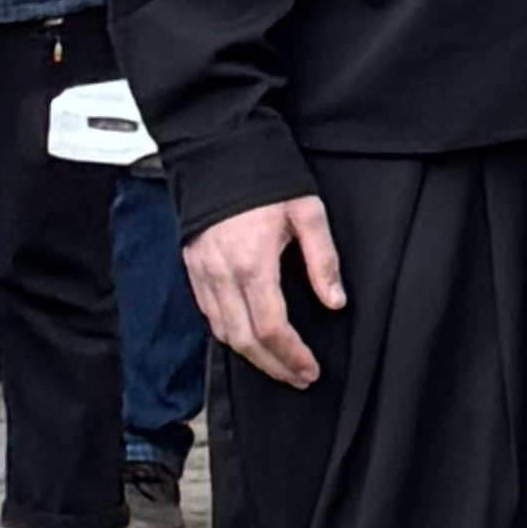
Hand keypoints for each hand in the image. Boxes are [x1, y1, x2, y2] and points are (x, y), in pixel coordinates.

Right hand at [187, 194, 344, 384]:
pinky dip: (229, 334)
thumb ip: (323, 260)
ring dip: (250, 356)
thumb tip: (335, 302)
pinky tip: (249, 338)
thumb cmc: (266, 178)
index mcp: (252, 262)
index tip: (310, 370)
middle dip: (273, 365)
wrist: (219, 150)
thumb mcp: (308, 213)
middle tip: (299, 377)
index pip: (270, 327)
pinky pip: (208, 313)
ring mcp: (201, 272)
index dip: (291, 355)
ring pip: (222, 331)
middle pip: (243, 340)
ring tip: (279, 365)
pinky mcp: (191, 267)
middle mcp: (221, 273)